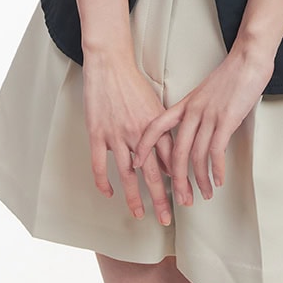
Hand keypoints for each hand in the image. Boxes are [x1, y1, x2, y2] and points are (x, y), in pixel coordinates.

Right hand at [81, 54, 176, 225]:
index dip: (178, 183)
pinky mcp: (97, 133)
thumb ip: (162, 132)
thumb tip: (169, 159)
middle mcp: (138, 133)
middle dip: (161, 199)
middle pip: (152, 173)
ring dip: (134, 197)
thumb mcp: (154, 106)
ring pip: (127, 174)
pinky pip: (99, 164)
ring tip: (138, 214)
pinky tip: (108, 194)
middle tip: (167, 219)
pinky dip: (103, 182)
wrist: (110, 63)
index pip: (171, 161)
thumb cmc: (133, 83)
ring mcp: (116, 134)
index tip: (185, 200)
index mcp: (156, 126)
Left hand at [131, 44, 274, 205]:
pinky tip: (218, 180)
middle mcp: (193, 111)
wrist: (247, 59)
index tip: (138, 164)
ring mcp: (209, 115)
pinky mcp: (226, 119)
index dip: (144, 147)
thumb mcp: (205, 93)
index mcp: (185, 105)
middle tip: (182, 198)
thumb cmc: (231, 76)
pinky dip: (216, 170)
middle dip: (178, 180)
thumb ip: (197, 111)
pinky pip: (216, 151)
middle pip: (176, 152)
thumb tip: (195, 130)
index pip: (156, 127)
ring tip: (205, 193)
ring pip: (196, 155)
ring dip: (200, 180)